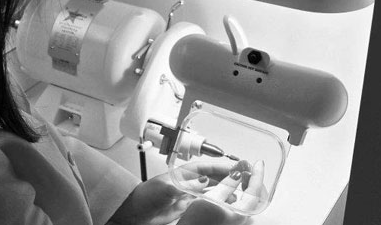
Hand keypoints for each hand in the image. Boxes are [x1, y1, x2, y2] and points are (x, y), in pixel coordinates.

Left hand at [109, 162, 233, 224]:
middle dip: (229, 179)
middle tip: (244, 181)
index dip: (224, 168)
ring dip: (226, 191)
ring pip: (213, 190)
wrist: (135, 212)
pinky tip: (226, 205)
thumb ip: (186, 185)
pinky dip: (218, 203)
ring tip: (240, 195)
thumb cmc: (146, 195)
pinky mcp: (187, 206)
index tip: (238, 169)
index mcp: (184, 172)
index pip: (209, 167)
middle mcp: (189, 181)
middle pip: (214, 178)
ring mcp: (189, 194)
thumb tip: (204, 180)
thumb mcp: (167, 188)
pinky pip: (207, 202)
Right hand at [176, 160, 266, 224]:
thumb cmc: (198, 222)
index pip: (255, 190)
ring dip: (240, 186)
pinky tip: (224, 188)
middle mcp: (240, 217)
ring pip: (243, 198)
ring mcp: (234, 219)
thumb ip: (226, 185)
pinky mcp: (228, 219)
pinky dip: (232, 193)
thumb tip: (237, 175)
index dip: (257, 174)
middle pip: (252, 195)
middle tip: (246, 167)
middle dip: (249, 179)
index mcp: (240, 213)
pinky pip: (234, 203)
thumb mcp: (212, 198)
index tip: (258, 163)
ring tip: (234, 175)